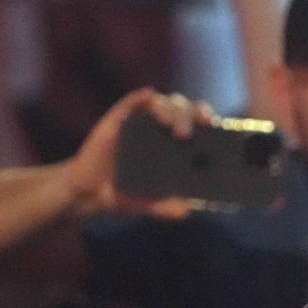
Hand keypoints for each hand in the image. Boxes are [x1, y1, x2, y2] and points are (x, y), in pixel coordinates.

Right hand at [61, 88, 210, 220]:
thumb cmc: (126, 193)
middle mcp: (163, 128)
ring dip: (171, 110)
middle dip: (192, 116)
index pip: (200, 124)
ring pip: (164, 103)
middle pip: (185, 110)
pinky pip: (133, 101)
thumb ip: (165, 207)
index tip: (216, 128)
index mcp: (178, 144)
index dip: (210, 121)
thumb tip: (184, 211)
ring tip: (171, 126)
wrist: (91, 190)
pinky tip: (148, 96)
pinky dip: (142, 97)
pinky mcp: (120, 117)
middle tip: (191, 131)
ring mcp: (142, 120)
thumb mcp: (148, 203)